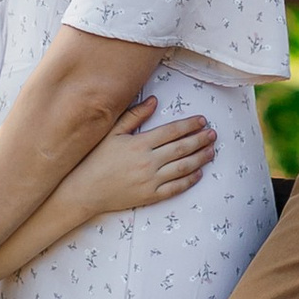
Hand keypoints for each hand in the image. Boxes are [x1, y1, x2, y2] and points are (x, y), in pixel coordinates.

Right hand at [67, 96, 216, 216]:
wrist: (85, 190)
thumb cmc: (96, 159)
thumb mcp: (112, 133)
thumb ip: (134, 116)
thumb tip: (154, 101)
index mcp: (140, 143)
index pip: (172, 131)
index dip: (189, 125)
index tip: (202, 120)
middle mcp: (148, 161)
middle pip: (182, 149)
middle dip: (200, 140)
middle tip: (213, 134)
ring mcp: (150, 180)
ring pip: (183, 168)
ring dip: (200, 158)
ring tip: (211, 151)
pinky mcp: (150, 196)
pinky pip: (175, 188)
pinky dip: (189, 180)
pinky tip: (198, 173)